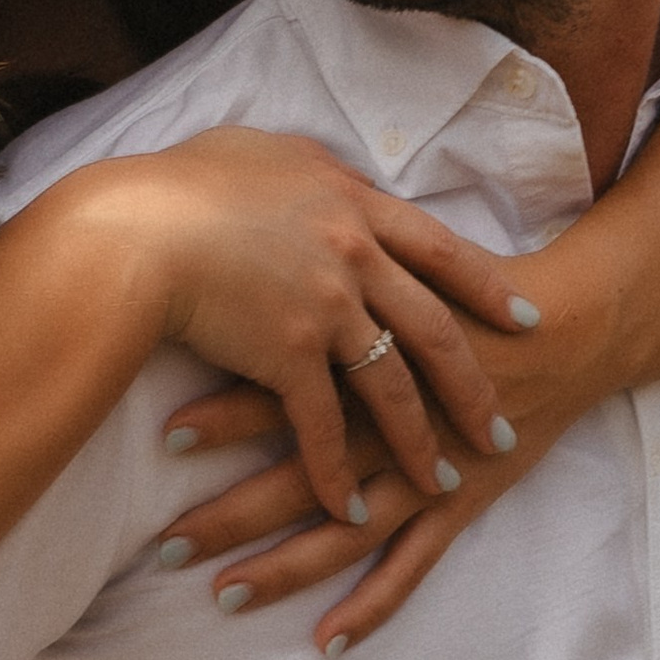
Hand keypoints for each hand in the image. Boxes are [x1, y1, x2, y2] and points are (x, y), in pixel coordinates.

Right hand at [61, 131, 539, 527]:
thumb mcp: (260, 152)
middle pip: (435, 330)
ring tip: (442, 481)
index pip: (441, 251)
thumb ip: (305, 169)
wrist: (135, 228)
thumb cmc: (180, 183)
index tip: (524, 318)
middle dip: (473, 385)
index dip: (486, 288)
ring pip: (392, 387)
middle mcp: (354, 255)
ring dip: (420, 442)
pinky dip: (338, 474)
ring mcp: (325, 307)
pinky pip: (324, 428)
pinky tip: (352, 507)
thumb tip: (317, 171)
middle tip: (503, 425)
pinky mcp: (287, 355)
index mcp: (352, 203)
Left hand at [151, 303, 605, 651]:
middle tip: (168, 544)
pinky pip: (413, 566)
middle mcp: (392, 426)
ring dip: (285, 568)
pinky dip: (372, 606)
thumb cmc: (468, 295)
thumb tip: (248, 241)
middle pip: (303, 476)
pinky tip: (326, 643)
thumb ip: (330, 268)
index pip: (291, 389)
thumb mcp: (401, 267)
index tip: (168, 434)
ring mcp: (427, 473)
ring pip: (347, 532)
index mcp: (372, 363)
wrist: (566, 328)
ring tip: (224, 596)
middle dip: (232, 513)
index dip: (230, 414)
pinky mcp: (461, 504)